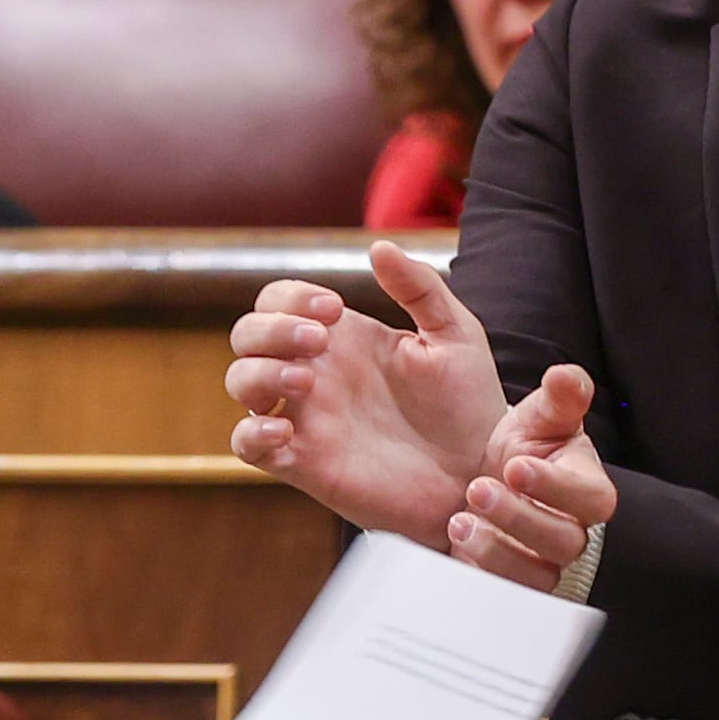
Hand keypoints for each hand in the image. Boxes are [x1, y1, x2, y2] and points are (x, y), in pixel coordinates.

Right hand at [225, 237, 513, 546]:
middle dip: (271, 328)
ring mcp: (305, 418)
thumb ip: (420, 288)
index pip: (280, 300)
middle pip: (247, 334)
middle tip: (319, 340)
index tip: (333, 308)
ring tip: (306, 380)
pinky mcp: (304, 464)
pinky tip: (284, 427)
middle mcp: (315, 374)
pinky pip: (247, 444)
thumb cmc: (469, 405)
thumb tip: (379, 246)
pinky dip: (251, 432)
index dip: (291, 297)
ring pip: (240, 382)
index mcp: (343, 338)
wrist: (478, 472)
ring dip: (260, 372)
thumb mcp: (455, 336)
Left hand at [453, 365, 614, 591]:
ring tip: (460, 522)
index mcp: (583, 485)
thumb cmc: (523, 449)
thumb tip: (567, 376)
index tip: (515, 465)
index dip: (558, 487)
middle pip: (567, 541)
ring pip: (539, 575)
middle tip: (478, 488)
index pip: (594, 498)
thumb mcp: (539, 417)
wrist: (489, 482)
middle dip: (520, 517)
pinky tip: (456, 548)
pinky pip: (505, 595)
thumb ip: (558, 397)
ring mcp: (540, 561)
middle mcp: (569, 528)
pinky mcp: (510, 582)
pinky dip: (480, 573)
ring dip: (497, 550)